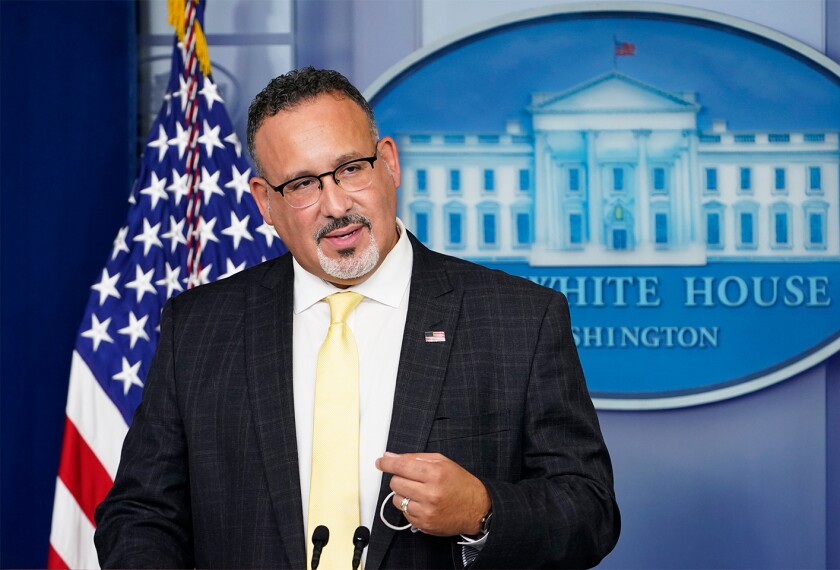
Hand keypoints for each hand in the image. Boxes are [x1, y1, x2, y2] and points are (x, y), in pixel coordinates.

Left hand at [375, 452, 490, 536]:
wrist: (477, 509)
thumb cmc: (460, 484)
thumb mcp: (443, 462)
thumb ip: (415, 457)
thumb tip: (391, 457)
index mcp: (435, 474)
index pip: (401, 466)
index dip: (387, 463)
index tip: (380, 462)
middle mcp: (430, 493)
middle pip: (395, 482)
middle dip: (399, 478)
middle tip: (410, 478)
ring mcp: (426, 511)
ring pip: (397, 499)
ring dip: (403, 493)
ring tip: (418, 492)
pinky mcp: (424, 525)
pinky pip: (404, 513)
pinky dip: (409, 507)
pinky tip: (422, 503)